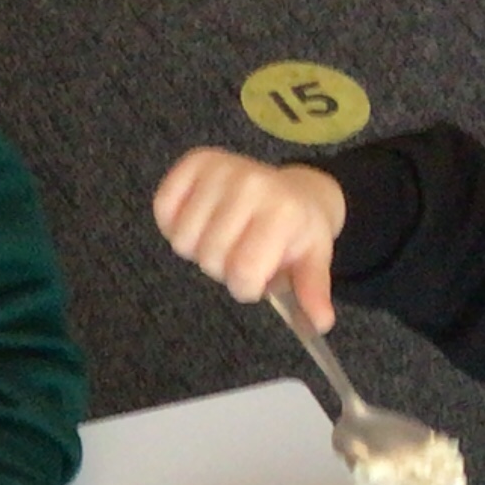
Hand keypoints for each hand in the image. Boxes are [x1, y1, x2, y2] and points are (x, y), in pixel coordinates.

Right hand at [152, 149, 348, 330]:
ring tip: (222, 235)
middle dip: (222, 268)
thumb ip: (311, 292)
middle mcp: (251, 184)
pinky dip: (173, 223)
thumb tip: (321, 323)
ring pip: (182, 239)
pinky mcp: (194, 161)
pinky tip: (199, 220)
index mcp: (282, 212)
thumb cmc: (297, 232)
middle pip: (209, 258)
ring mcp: (220, 169)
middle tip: (241, 251)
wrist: (292, 190)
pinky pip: (163, 208)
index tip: (258, 275)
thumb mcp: (312, 262)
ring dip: (197, 248)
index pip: (242, 272)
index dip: (245, 287)